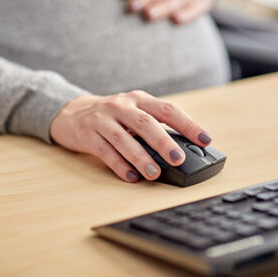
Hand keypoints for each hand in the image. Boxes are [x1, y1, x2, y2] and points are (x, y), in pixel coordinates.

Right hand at [50, 90, 212, 182]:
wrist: (72, 112)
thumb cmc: (112, 115)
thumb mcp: (133, 112)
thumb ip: (153, 126)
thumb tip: (180, 150)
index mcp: (139, 100)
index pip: (168, 110)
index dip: (188, 124)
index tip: (205, 140)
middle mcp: (122, 106)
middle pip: (146, 123)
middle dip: (164, 142)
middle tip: (178, 159)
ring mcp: (103, 119)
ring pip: (124, 138)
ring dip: (141, 157)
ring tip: (154, 173)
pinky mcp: (88, 134)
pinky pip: (105, 151)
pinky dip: (119, 165)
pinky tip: (131, 177)